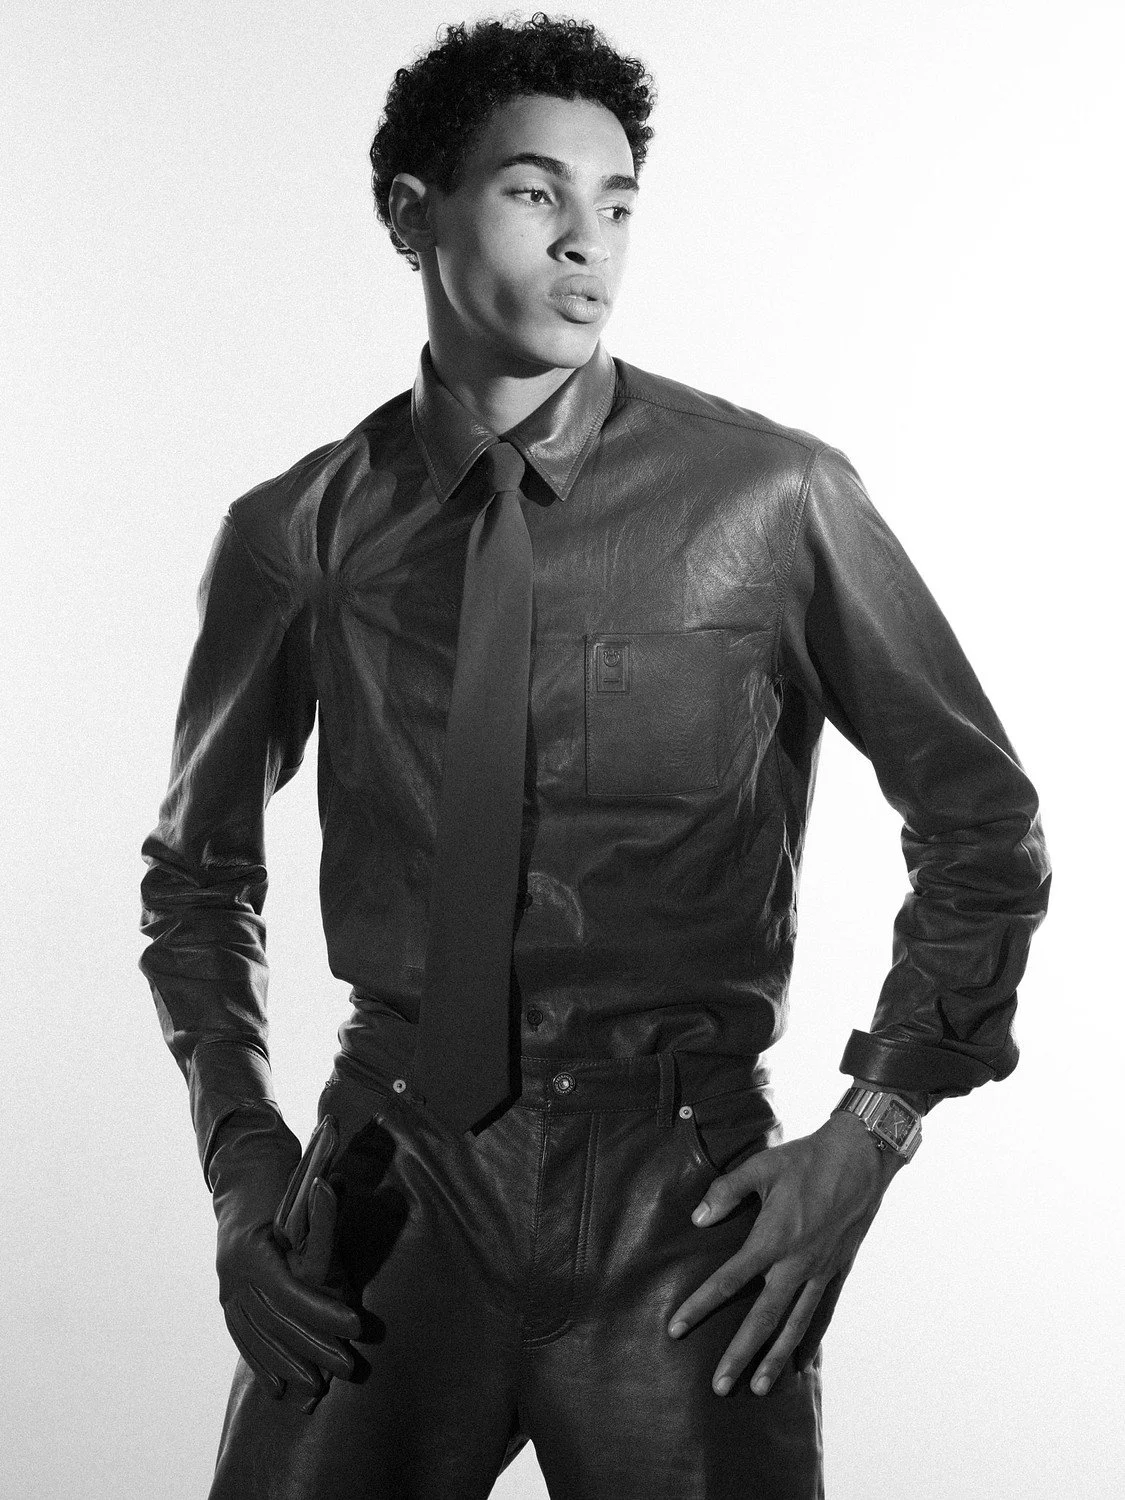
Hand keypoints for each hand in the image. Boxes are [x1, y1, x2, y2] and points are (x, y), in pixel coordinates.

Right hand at [217, 1174, 361, 1411]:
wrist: (241, 1181)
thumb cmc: (277, 1184)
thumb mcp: (296, 1194)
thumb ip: (316, 1207)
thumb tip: (339, 1191)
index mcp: (250, 1250)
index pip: (288, 1291)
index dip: (321, 1311)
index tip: (355, 1326)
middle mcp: (234, 1274)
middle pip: (275, 1320)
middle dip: (313, 1346)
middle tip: (347, 1366)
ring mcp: (227, 1289)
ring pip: (256, 1336)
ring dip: (288, 1364)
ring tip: (317, 1388)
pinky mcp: (228, 1300)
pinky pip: (243, 1337)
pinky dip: (261, 1363)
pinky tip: (278, 1389)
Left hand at [667, 1113, 901, 1395]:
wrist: (860, 1158)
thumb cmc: (806, 1159)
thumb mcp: (761, 1167)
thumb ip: (727, 1192)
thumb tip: (697, 1219)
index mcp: (772, 1238)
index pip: (728, 1280)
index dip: (699, 1305)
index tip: (676, 1328)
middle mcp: (796, 1263)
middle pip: (762, 1318)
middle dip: (738, 1353)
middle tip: (719, 1387)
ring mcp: (820, 1271)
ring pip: (794, 1326)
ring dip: (775, 1359)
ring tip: (757, 1387)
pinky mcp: (838, 1271)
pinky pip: (822, 1314)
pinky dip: (809, 1341)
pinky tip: (800, 1364)